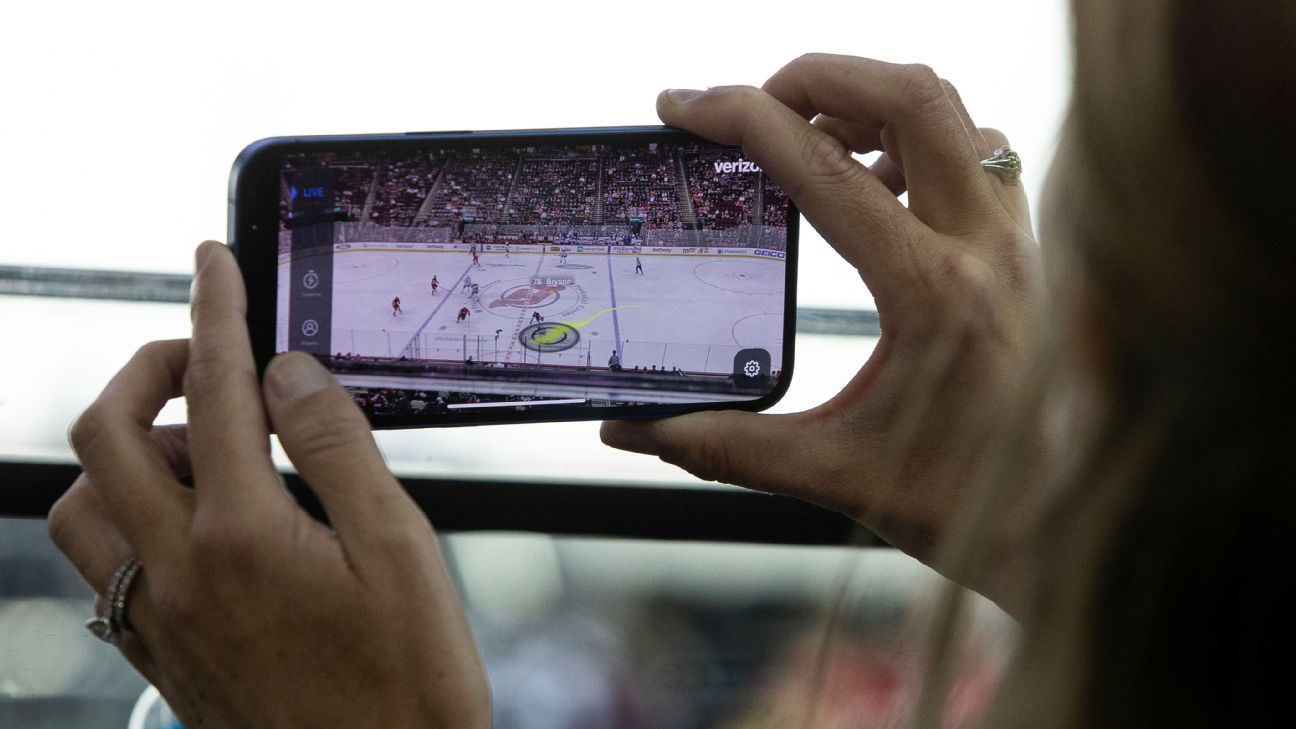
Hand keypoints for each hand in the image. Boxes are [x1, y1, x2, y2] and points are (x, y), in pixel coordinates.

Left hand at [48, 241, 489, 728]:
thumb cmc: (407, 682)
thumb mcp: (401, 551)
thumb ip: (338, 449)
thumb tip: (290, 372)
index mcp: (243, 536)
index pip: (217, 391)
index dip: (217, 311)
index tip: (214, 262)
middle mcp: (178, 573)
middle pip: (106, 434)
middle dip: (148, 366)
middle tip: (208, 355)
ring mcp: (157, 619)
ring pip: (79, 503)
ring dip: (123, 445)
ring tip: (199, 443)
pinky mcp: (158, 655)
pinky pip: (97, 563)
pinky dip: (123, 510)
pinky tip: (188, 517)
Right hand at [601, 54, 1042, 606]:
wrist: (1061, 519)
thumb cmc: (959, 501)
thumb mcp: (829, 475)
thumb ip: (721, 446)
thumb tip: (630, 431)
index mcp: (930, 293)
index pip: (823, 169)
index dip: (739, 120)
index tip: (682, 106)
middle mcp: (985, 247)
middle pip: (909, 94)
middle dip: (814, 75)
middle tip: (748, 106)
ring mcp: (1015, 238)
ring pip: (950, 109)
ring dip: (868, 98)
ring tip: (803, 133)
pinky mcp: (1024, 245)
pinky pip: (975, 146)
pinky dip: (914, 135)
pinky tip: (870, 179)